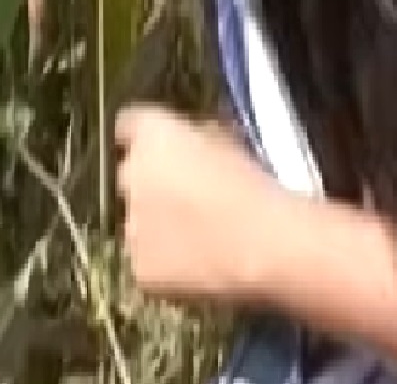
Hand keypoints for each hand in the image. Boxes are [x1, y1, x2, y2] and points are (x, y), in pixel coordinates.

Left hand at [114, 104, 290, 308]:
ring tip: (197, 241)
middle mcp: (130, 174)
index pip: (128, 125)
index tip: (165, 151)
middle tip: (185, 200)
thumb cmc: (260, 186)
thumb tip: (193, 146)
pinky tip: (197, 270)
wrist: (268, 244)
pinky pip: (145, 262)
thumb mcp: (231, 142)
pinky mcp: (139, 265)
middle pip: (130, 175)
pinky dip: (163, 265)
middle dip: (150, 185)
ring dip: (155, 226)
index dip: (147, 140)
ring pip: (135, 222)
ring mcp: (131, 223)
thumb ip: (198, 138)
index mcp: (151, 133)